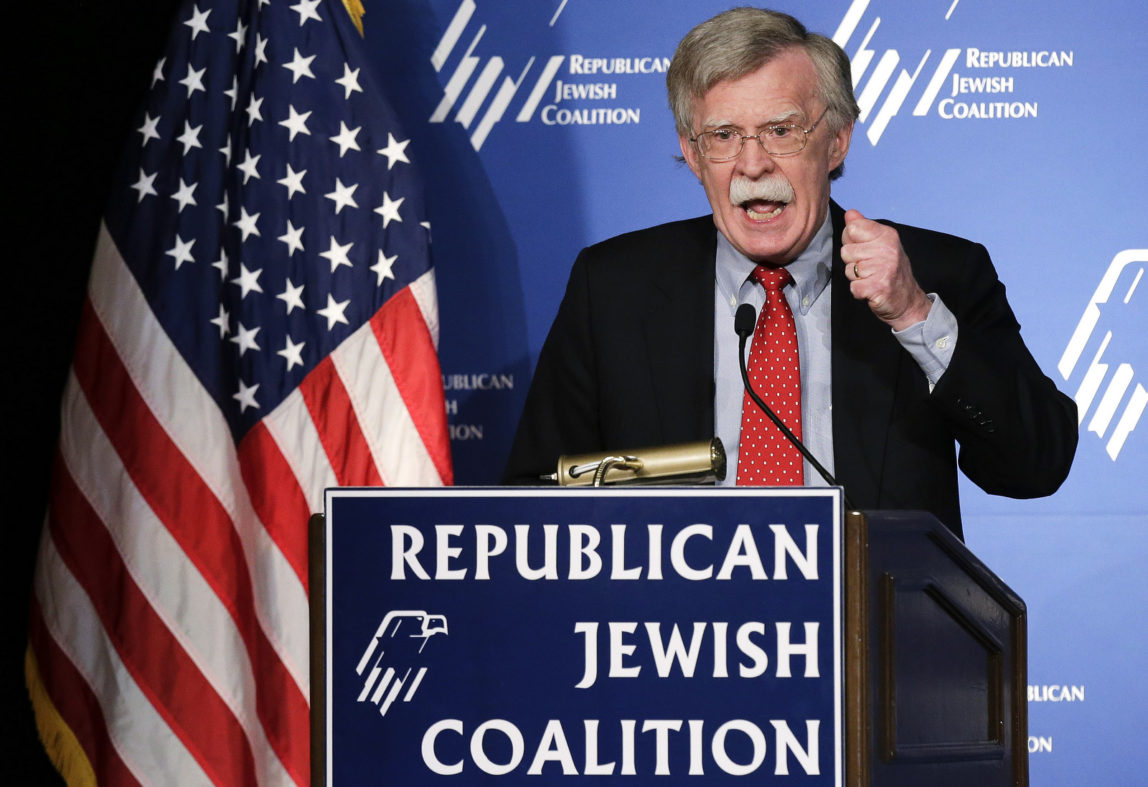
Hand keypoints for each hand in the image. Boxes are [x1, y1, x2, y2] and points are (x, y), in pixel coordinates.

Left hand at [841, 209, 931, 330]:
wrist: (907, 300)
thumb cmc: (890, 272)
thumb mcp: (880, 244)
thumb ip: (863, 228)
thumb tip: (850, 213)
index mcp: (887, 235)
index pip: (852, 228)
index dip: (851, 241)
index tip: (863, 250)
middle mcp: (887, 249)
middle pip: (846, 251)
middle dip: (852, 262)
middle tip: (869, 268)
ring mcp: (884, 268)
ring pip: (849, 270)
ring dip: (856, 278)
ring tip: (871, 278)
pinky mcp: (879, 287)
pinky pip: (853, 287)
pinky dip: (859, 291)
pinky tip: (871, 289)